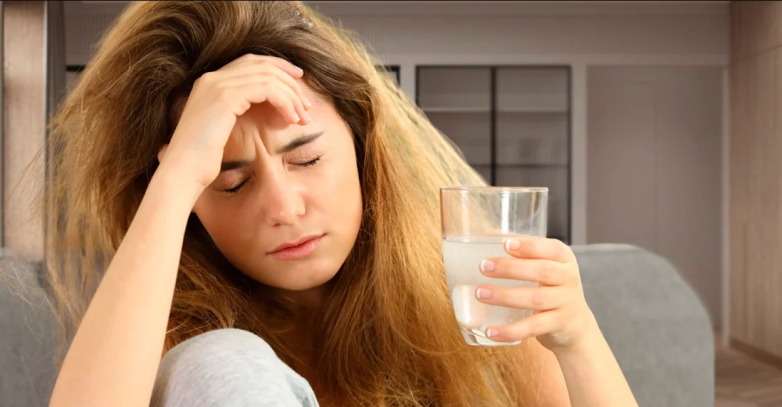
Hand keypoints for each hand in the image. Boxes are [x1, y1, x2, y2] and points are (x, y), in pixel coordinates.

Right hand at [156, 54, 311, 191]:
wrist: (183, 171)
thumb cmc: (202, 159)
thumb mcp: (222, 129)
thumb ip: (239, 112)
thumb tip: (272, 112)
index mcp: (209, 83)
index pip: (251, 62)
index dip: (278, 67)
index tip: (298, 82)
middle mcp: (212, 78)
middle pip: (262, 64)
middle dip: (289, 82)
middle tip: (306, 105)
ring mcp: (217, 85)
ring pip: (268, 76)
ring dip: (291, 96)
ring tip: (303, 117)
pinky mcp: (225, 97)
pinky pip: (266, 89)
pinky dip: (284, 101)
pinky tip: (290, 119)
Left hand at [475, 236, 598, 353]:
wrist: (576, 325)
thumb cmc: (552, 288)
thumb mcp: (547, 267)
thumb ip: (524, 253)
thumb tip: (488, 235)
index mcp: (565, 260)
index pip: (552, 249)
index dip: (530, 246)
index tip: (506, 244)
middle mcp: (568, 279)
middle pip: (542, 271)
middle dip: (510, 268)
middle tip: (483, 266)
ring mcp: (565, 303)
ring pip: (535, 299)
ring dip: (505, 296)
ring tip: (480, 293)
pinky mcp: (557, 325)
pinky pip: (532, 328)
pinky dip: (510, 330)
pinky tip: (490, 331)